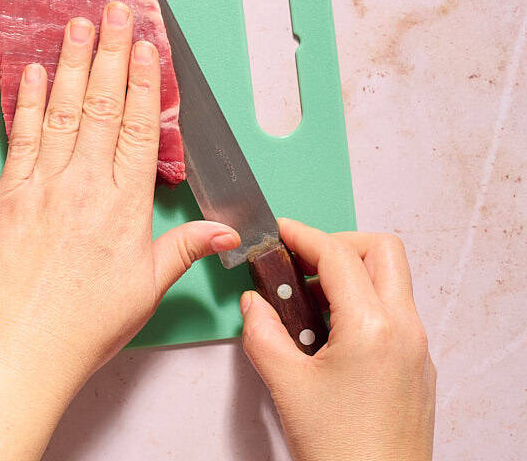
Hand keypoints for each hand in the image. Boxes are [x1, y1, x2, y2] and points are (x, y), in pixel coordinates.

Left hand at [0, 1, 239, 384]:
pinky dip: (27, 102)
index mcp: (124, 206)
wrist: (23, 346)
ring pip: (62, 111)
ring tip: (78, 24)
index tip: (146, 45)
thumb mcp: (147, 288)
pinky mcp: (6, 195)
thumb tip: (226, 230)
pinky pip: (20, 138)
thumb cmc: (85, 324)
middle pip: (101, 106)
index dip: (143, 82)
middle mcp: (84, 186)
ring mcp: (42, 186)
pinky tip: (33, 72)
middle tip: (115, 11)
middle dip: (110, 52)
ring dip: (71, 63)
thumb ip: (184, 247)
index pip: (138, 129)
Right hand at [241, 219, 435, 460]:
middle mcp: (405, 330)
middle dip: (337, 245)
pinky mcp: (417, 368)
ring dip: (350, 275)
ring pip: (391, 281)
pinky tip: (327, 334)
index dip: (301, 235)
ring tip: (306, 303)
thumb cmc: (341, 450)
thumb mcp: (285, 385)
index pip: (338, 254)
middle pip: (381, 251)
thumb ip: (262, 333)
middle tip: (299, 262)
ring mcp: (418, 349)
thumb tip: (254, 304)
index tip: (277, 234)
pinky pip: (394, 313)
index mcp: (373, 327)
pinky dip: (362, 304)